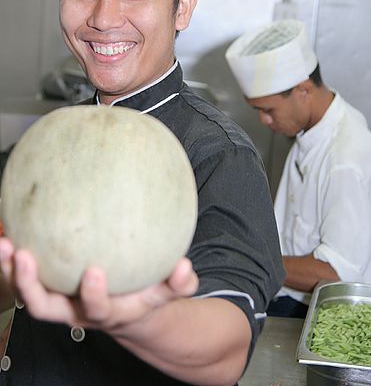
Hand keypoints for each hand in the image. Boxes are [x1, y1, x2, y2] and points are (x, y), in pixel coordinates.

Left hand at [0, 236, 197, 332]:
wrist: (127, 312)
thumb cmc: (147, 297)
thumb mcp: (168, 292)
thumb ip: (179, 283)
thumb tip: (185, 266)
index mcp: (104, 312)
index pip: (94, 309)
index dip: (91, 295)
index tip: (93, 271)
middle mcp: (74, 309)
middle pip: (44, 307)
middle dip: (29, 284)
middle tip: (22, 255)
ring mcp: (59, 299)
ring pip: (27, 291)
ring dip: (9, 270)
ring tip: (4, 239)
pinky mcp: (51, 285)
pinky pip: (26, 273)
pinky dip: (14, 256)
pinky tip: (12, 226)